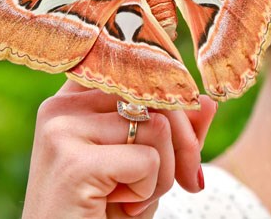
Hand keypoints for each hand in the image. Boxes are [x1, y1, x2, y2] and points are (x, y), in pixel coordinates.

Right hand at [22, 80, 216, 217]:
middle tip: (186, 181)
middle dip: (184, 142)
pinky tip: (120, 206)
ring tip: (134, 198)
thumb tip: (208, 101)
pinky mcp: (73, 163)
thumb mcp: (149, 168)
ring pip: (157, 126)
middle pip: (155, 94)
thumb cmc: (106, 212)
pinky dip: (149, 191)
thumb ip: (175, 132)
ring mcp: (63, 130)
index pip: (136, 66)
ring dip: (164, 174)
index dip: (173, 90)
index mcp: (74, 99)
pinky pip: (147, 160)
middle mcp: (62, 107)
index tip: (188, 117)